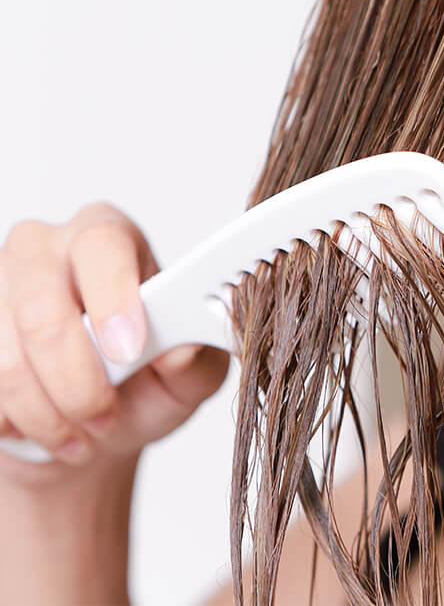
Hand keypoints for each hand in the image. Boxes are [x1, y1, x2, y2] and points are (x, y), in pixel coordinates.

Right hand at [0, 203, 228, 482]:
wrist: (88, 421)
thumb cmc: (145, 383)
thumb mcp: (186, 376)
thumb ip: (195, 360)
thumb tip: (182, 349)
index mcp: (112, 238)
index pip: (103, 246)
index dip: (114, 300)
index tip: (128, 352)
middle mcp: (47, 247)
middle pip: (44, 309)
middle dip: (76, 381)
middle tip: (104, 416)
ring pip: (8, 358)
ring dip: (46, 413)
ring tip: (80, 434)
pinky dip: (13, 420)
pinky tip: (41, 423)